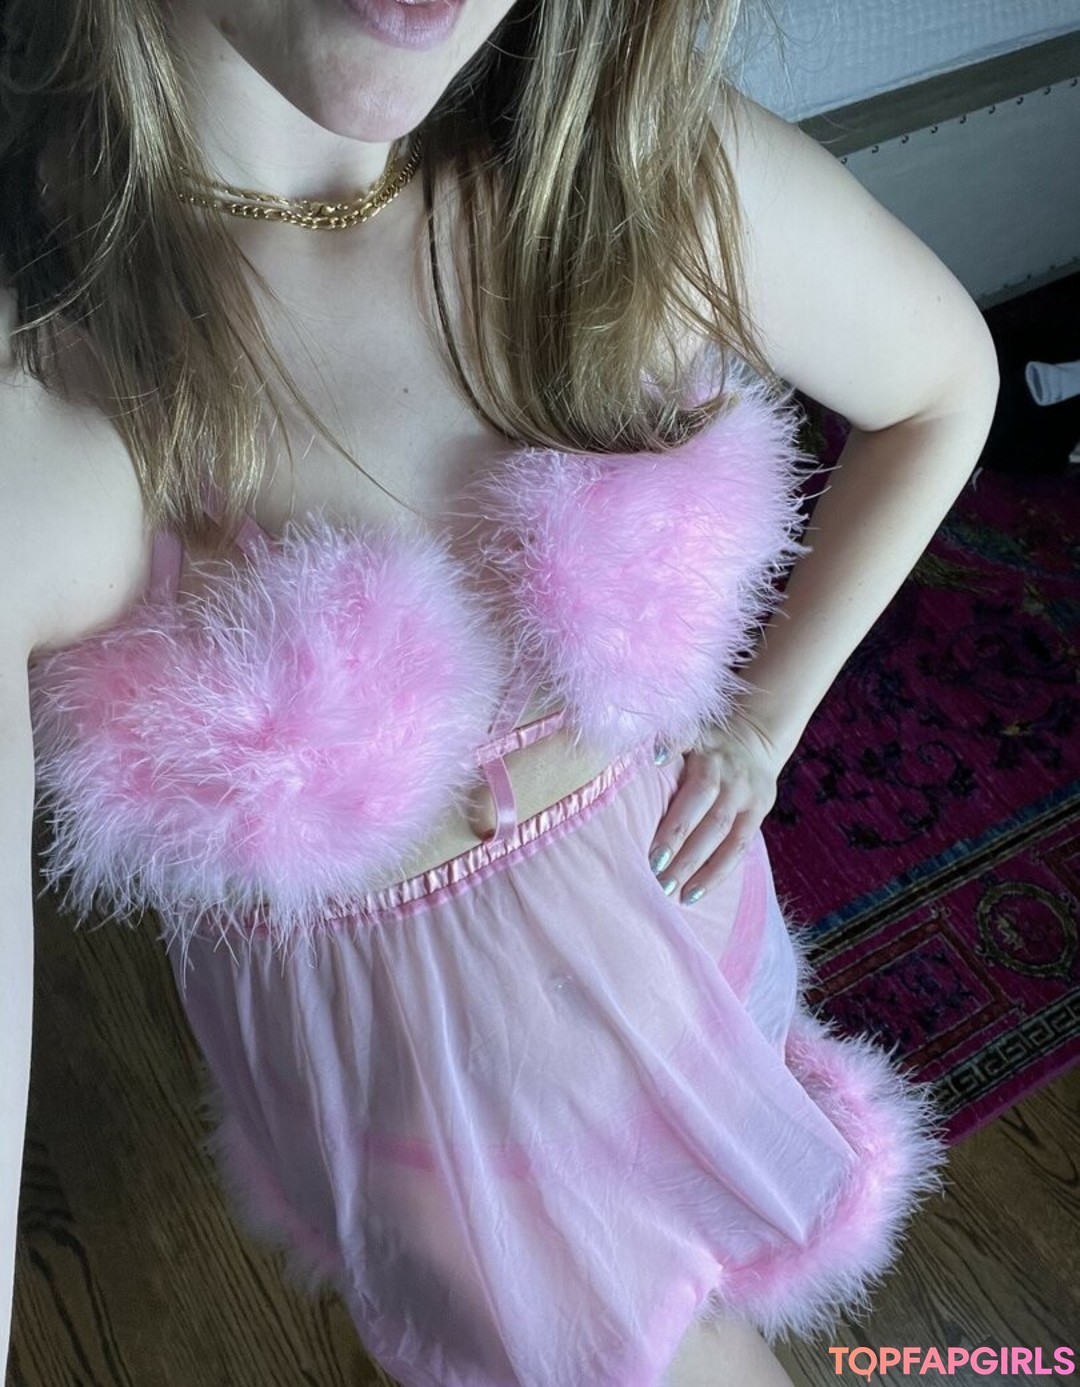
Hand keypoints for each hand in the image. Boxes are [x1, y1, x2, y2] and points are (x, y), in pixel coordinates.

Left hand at [647, 710, 786, 904]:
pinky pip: (741, 849)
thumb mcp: (689, 731)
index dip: (676, 822)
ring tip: (676, 894)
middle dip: (683, 850)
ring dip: (701, 869)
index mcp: (709, 757)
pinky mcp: (758, 814)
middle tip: (656, 877)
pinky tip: (696, 893)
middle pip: (710, 819)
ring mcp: (747, 799)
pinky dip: (719, 873)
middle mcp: (731, 779)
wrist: (756, 736)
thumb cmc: (705, 742)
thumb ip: (669, 744)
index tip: (654, 849)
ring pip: (727, 838)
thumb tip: (647, 758)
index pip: (695, 792)